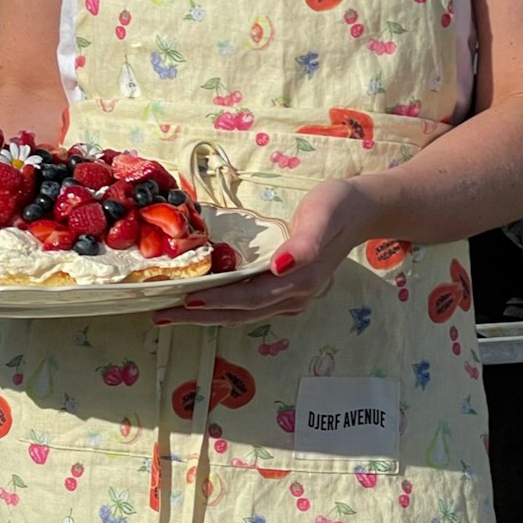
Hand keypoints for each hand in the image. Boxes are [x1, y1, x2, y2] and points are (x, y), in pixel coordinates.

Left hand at [156, 178, 375, 326]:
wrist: (362, 210)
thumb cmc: (339, 206)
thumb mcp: (323, 215)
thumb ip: (305, 242)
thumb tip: (281, 266)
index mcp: (300, 280)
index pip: (249, 298)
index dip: (217, 301)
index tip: (185, 301)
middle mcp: (293, 296)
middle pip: (239, 313)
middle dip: (199, 316)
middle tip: (160, 315)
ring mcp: (290, 298)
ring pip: (241, 314)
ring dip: (205, 316)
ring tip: (170, 314)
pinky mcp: (285, 291)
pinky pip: (247, 306)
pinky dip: (220, 306)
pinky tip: (198, 303)